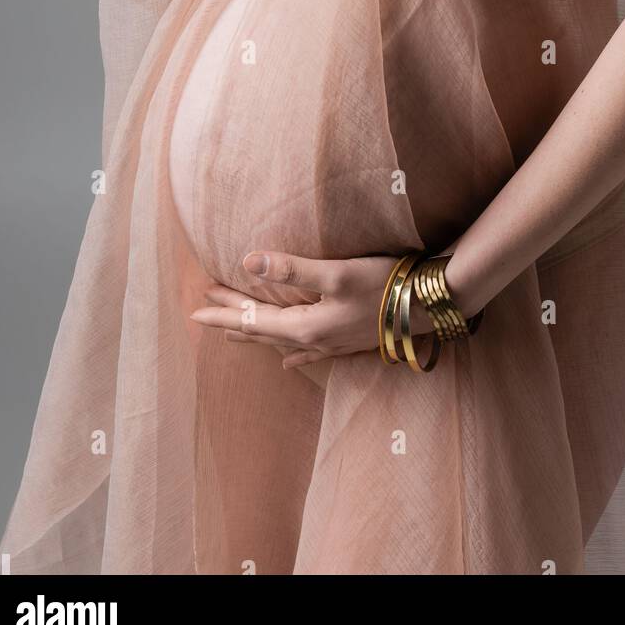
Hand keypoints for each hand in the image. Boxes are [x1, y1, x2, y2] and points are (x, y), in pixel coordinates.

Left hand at [189, 250, 436, 369]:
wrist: (429, 304)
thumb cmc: (385, 284)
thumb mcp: (337, 273)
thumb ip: (292, 269)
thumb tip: (247, 262)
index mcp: (306, 327)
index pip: (253, 321)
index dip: (223, 313)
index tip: (195, 311)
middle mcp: (315, 342)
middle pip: (263, 331)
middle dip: (232, 319)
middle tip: (202, 310)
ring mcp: (332, 345)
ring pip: (281, 341)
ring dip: (255, 333)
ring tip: (231, 335)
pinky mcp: (347, 342)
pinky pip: (307, 353)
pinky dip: (290, 354)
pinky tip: (286, 362)